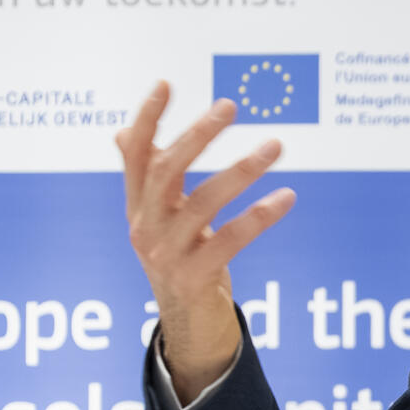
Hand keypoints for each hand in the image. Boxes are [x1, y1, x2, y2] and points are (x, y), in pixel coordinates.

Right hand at [114, 80, 295, 399]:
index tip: (165, 84)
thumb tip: (123, 133)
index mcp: (138, 207)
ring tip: (275, 146)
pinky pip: (231, 239)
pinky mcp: (194, 277)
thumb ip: (148, 180)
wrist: (190, 325)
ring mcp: (167, 254)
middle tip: (229, 105)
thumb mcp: (161, 220)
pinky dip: (260, 216)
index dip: (147, 120)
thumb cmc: (182, 261)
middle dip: (197, 135)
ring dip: (242, 170)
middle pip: (166, 171)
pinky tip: (286, 197)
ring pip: (203, 203)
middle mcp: (146, 226)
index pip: (135, 155)